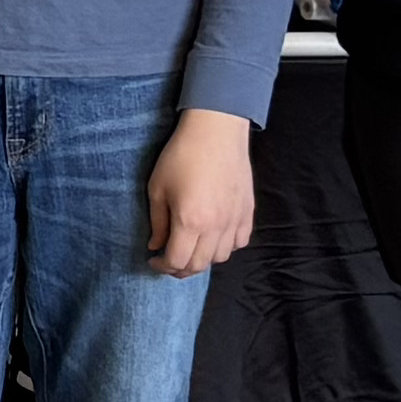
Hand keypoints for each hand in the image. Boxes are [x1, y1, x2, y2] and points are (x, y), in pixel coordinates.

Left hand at [147, 107, 257, 277]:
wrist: (216, 132)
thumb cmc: (181, 156)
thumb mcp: (157, 189)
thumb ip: (157, 222)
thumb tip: (155, 246)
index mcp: (190, 222)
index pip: (177, 261)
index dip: (162, 267)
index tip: (153, 260)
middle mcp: (216, 227)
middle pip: (200, 265)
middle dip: (180, 269)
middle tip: (168, 261)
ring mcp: (235, 220)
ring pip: (221, 257)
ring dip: (203, 260)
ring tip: (190, 249)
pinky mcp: (248, 211)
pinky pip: (240, 242)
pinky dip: (226, 247)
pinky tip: (213, 238)